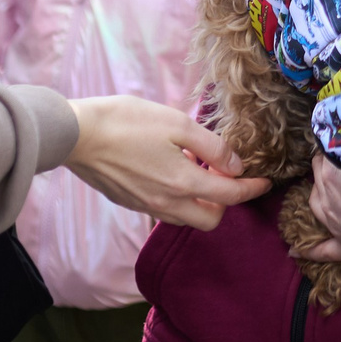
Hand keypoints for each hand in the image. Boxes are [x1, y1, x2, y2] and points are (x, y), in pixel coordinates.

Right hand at [65, 96, 271, 229]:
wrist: (76, 135)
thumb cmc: (127, 122)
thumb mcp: (177, 124)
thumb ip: (211, 147)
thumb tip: (235, 166)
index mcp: (182, 183)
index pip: (229, 196)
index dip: (252, 189)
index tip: (264, 181)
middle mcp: (165, 203)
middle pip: (209, 219)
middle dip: (226, 204)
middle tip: (228, 177)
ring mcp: (145, 206)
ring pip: (186, 218)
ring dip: (201, 203)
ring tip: (202, 173)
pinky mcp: (129, 202)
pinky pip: (164, 211)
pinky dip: (179, 200)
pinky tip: (173, 174)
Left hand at [297, 153, 340, 286]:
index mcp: (333, 176)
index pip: (326, 152)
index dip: (335, 145)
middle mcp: (325, 198)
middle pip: (317, 172)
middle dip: (326, 163)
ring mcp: (330, 223)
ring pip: (314, 201)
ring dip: (317, 190)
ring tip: (327, 183)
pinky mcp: (340, 245)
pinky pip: (319, 249)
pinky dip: (307, 250)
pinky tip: (294, 251)